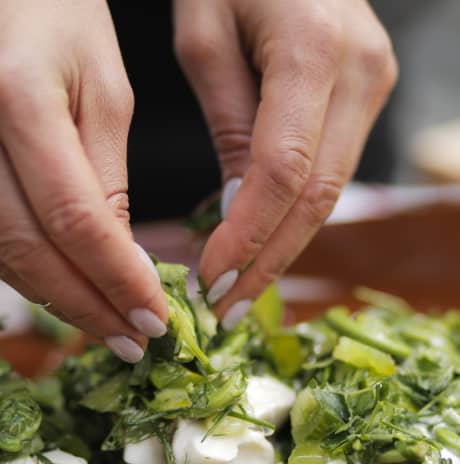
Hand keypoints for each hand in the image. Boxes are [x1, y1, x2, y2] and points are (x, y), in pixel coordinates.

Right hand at [0, 0, 167, 362]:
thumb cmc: (58, 17)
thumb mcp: (107, 92)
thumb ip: (110, 182)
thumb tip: (121, 265)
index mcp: (15, 95)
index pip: (74, 219)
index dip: (117, 278)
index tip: (153, 317)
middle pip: (29, 251)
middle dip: (87, 307)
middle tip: (132, 340)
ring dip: (56, 299)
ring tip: (105, 326)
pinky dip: (27, 269)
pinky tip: (64, 288)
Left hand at [174, 0, 397, 327]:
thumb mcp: (203, 38)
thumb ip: (229, 126)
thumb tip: (241, 209)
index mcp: (311, 49)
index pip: (283, 172)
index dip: (248, 237)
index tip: (211, 281)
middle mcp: (359, 71)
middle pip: (316, 196)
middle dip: (267, 262)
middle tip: (226, 310)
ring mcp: (373, 84)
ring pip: (330, 193)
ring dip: (282, 249)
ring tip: (239, 292)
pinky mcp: (368, 95)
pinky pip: (331, 172)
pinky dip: (294, 217)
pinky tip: (263, 247)